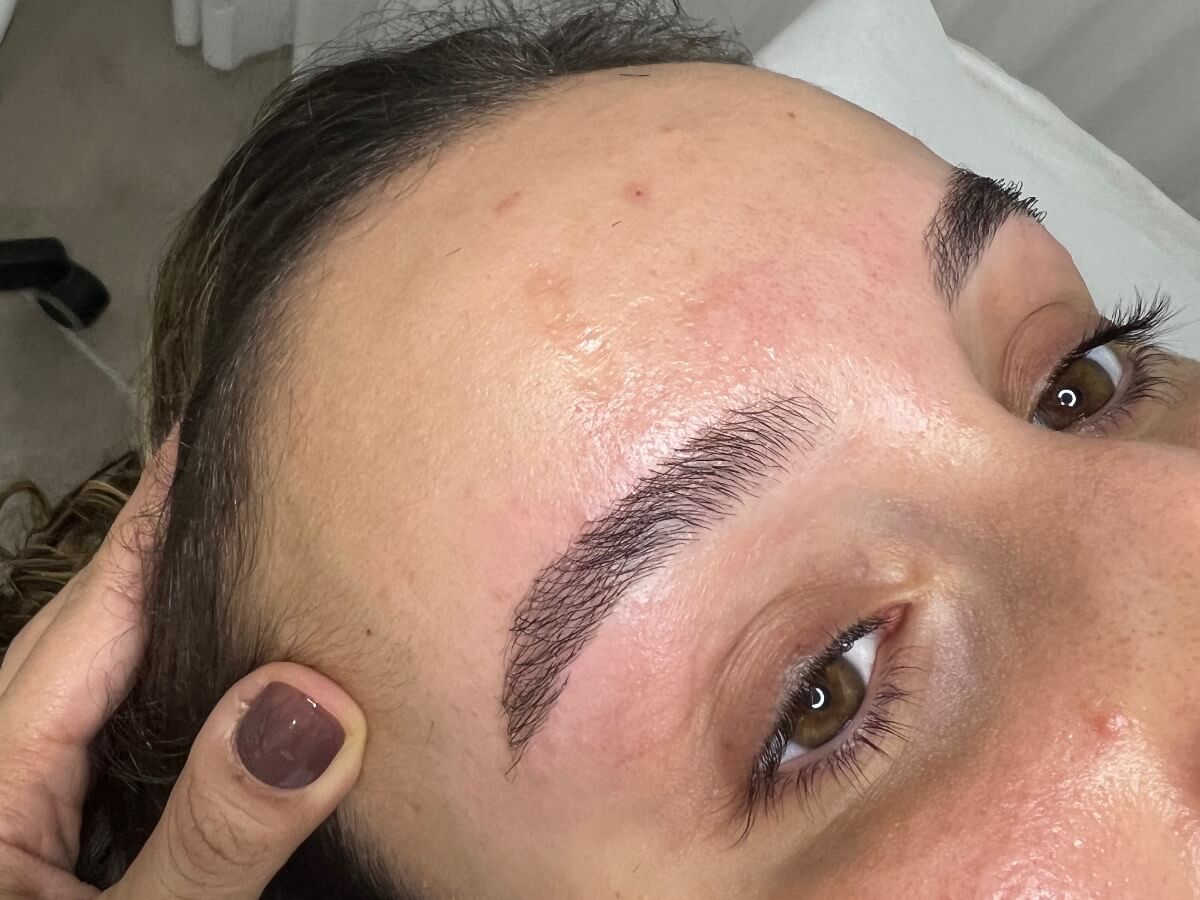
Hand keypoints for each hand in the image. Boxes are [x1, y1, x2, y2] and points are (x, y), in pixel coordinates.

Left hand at [0, 442, 366, 898]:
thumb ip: (214, 833)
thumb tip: (313, 704)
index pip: (89, 617)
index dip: (154, 521)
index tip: (211, 434)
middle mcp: (1, 782)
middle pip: (87, 633)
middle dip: (164, 555)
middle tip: (253, 486)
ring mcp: (30, 815)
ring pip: (106, 688)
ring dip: (178, 625)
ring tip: (257, 573)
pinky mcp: (64, 848)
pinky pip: (123, 744)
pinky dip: (183, 697)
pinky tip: (236, 693)